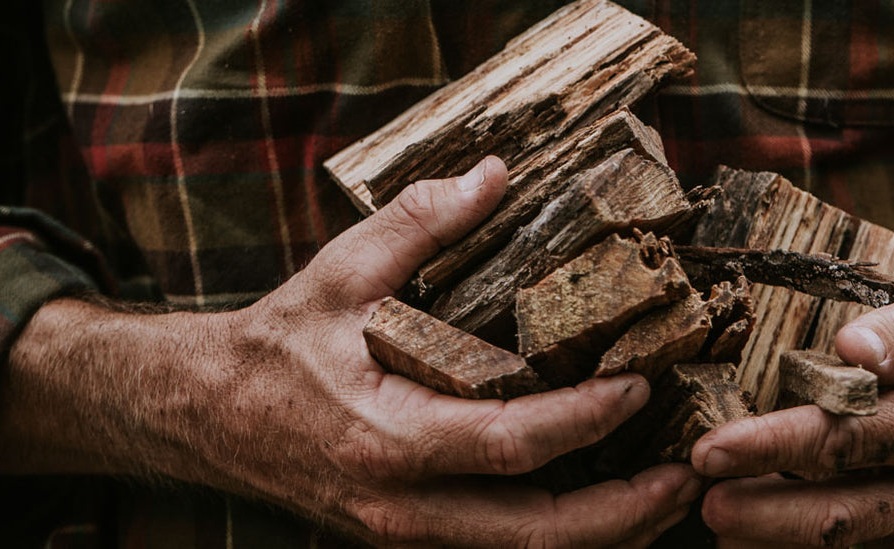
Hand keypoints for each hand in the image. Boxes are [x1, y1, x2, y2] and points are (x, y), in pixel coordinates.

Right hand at [0, 157, 699, 546]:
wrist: (206, 418)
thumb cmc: (276, 346)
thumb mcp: (338, 273)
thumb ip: (418, 223)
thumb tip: (494, 174)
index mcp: (387, 437)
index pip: (510, 444)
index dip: (585, 420)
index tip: (642, 386)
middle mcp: (402, 505)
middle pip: (536, 535)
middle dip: (623, 513)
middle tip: (687, 475)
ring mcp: (407, 534)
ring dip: (606, 534)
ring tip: (667, 495)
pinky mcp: (411, 538)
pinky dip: (565, 533)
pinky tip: (608, 498)